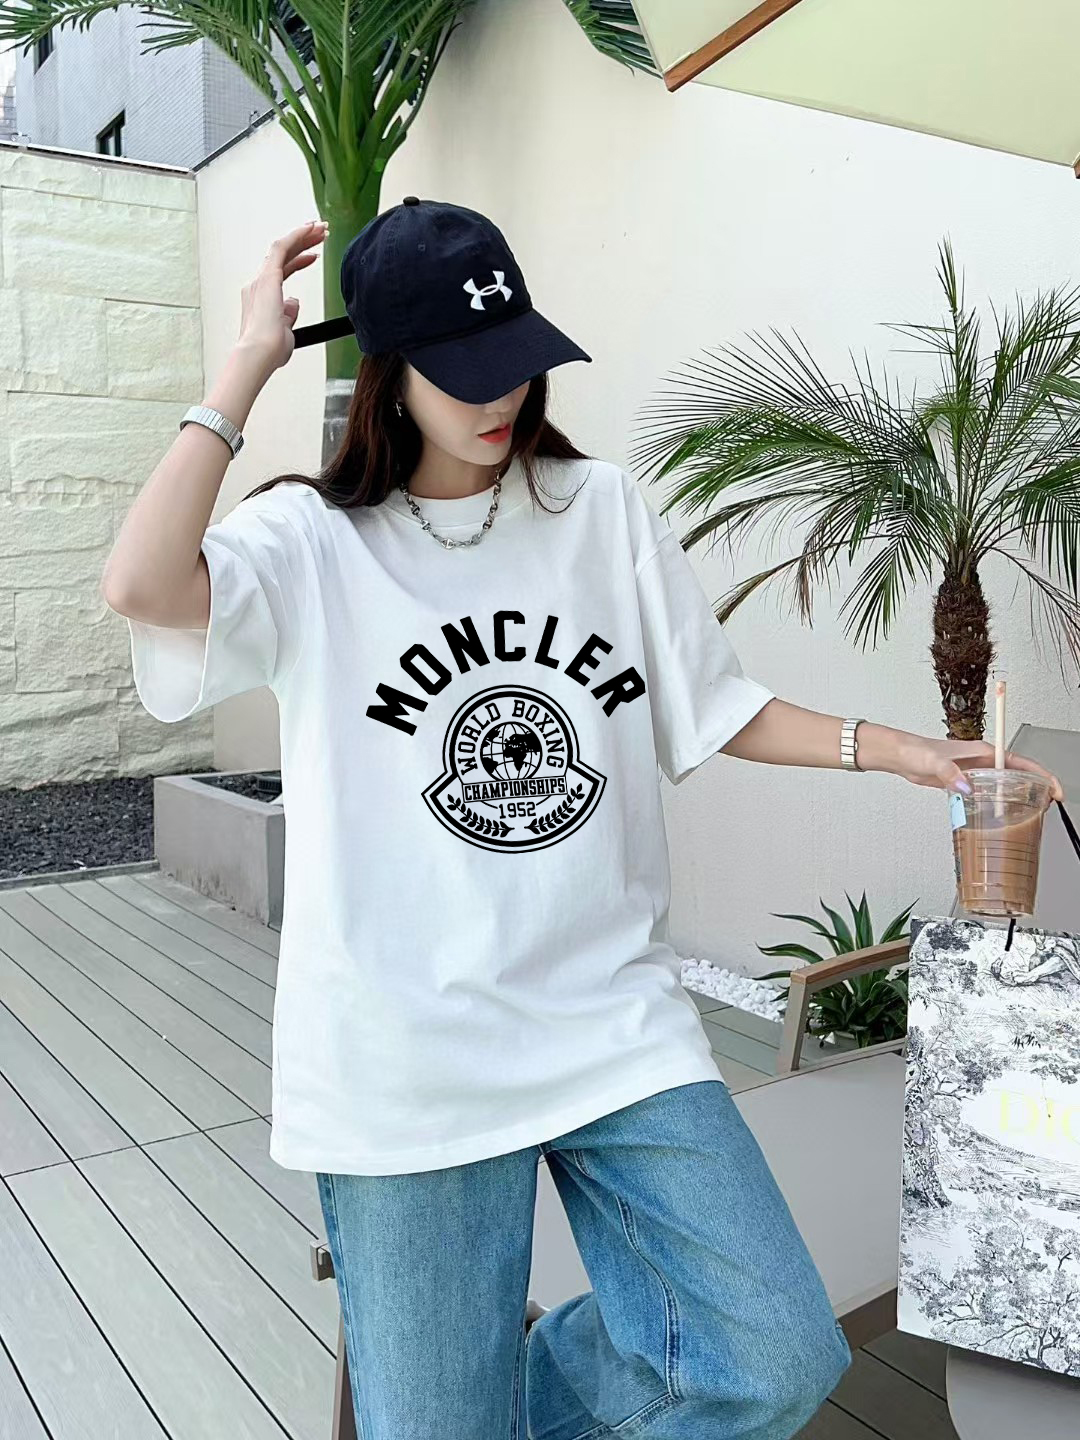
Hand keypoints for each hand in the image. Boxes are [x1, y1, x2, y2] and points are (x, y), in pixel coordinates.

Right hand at [236, 220, 328, 372]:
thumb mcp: (286, 330)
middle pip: (284, 256)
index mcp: (262, 297)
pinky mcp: (267, 277)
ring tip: (321, 229)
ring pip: (283, 248)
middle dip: (303, 242)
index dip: (299, 260)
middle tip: (321, 233)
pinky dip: (295, 237)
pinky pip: (281, 248)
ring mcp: (261, 280)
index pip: (283, 270)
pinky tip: (308, 230)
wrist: (260, 354)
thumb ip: (289, 315)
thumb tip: (294, 302)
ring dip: (302, 236)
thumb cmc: (270, 349)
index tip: (314, 255)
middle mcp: (258, 284)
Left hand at [884, 732, 1063, 801]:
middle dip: (1036, 787)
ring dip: (1018, 795)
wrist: (901, 756)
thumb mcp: (935, 761)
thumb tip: (966, 787)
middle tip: (1047, 806)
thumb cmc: (917, 751)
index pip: (1022, 762)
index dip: (1042, 775)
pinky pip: (987, 791)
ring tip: (1031, 812)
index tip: (1054, 789)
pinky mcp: (963, 781)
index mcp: (984, 752)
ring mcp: (974, 771)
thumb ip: (950, 773)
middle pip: (1018, 773)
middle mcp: (983, 761)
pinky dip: (997, 801)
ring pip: (1004, 784)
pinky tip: (998, 814)